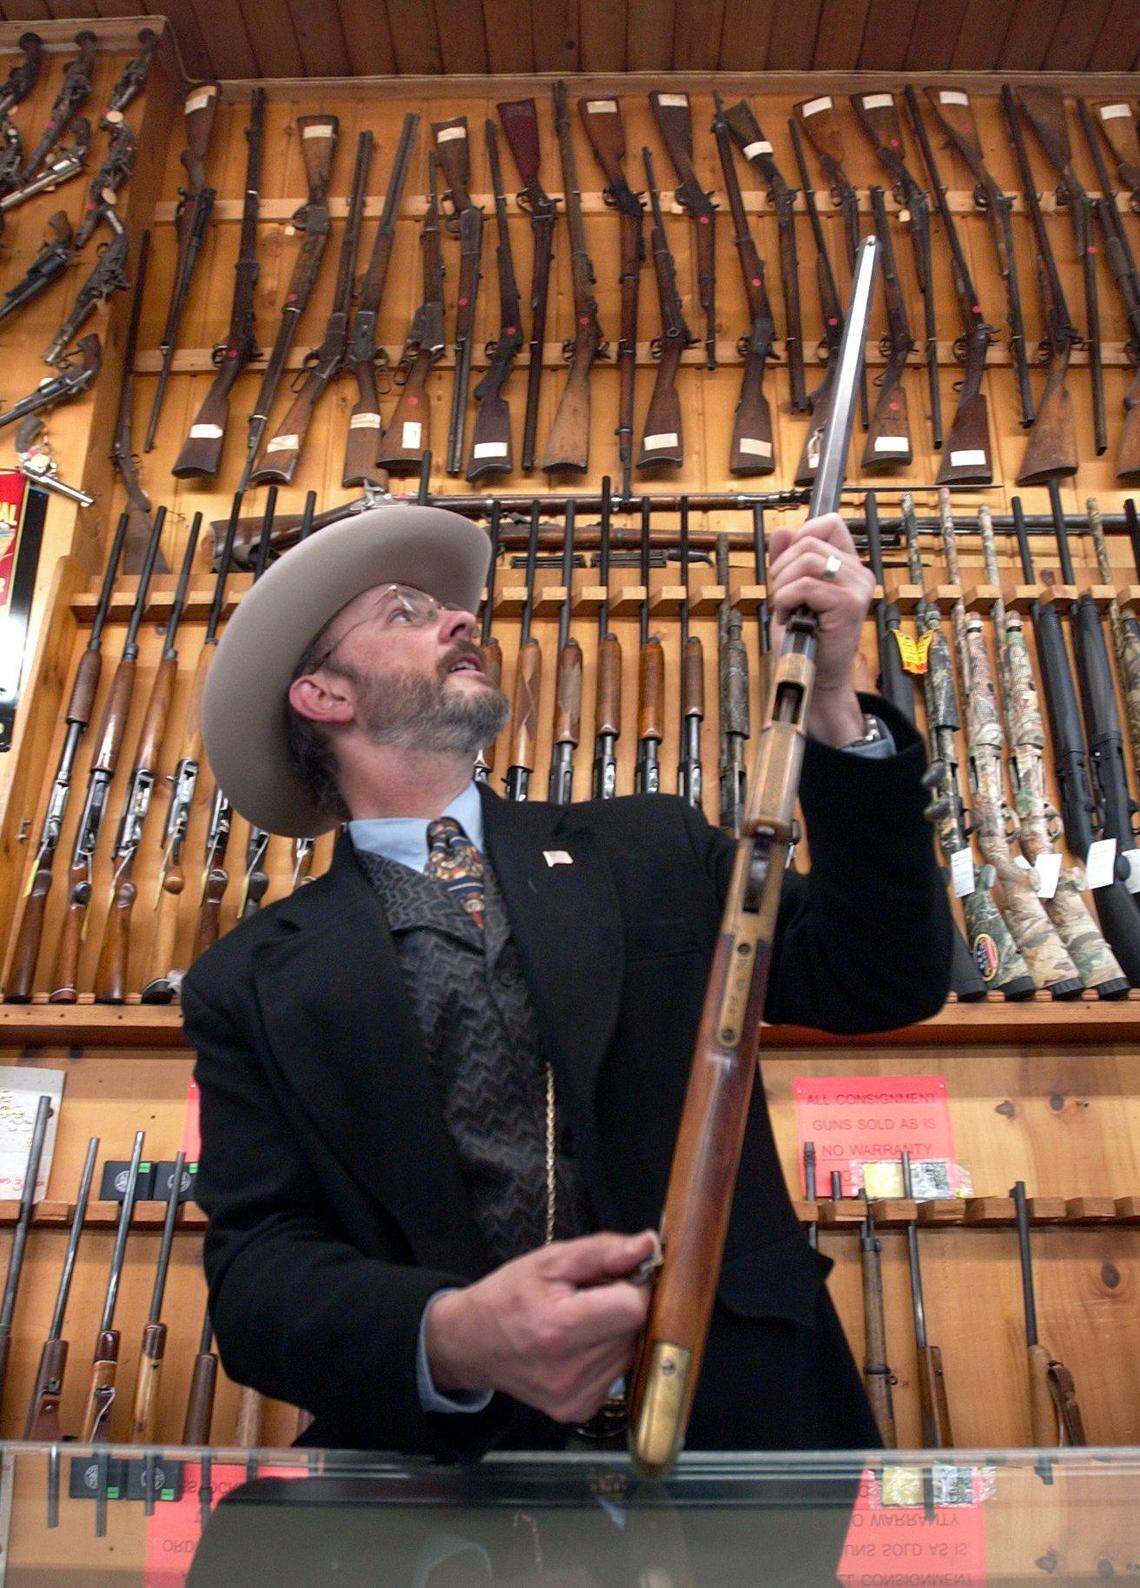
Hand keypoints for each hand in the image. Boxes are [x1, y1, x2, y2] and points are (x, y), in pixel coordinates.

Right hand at [425, 1230, 655, 1423]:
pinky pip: (617, 1374)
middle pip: (635, 1330)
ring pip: (630, 1352)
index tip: (614, 1276)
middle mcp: (569, 1372)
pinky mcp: (579, 1411)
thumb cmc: (509, 1296)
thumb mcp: (549, 1260)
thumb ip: (602, 1251)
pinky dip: (607, 1355)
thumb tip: (648, 1246)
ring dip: (616, 1332)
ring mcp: (575, 1397)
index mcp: (559, 1328)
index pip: (633, 1308)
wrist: (472, 1344)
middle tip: (589, 1298)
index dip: (632, 1285)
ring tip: (581, 1321)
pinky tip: (579, 1346)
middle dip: (621, 1307)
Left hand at [768, 511, 874, 746]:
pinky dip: (786, 600)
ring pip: (807, 560)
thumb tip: (781, 531)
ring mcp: (857, 588)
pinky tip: (788, 618)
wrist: (815, 675)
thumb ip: (787, 560)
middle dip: (781, 567)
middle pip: (809, 541)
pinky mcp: (848, 605)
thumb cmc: (805, 637)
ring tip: (785, 607)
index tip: (788, 565)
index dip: (801, 535)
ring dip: (783, 584)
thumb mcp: (790, 591)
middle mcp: (858, 573)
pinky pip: (806, 586)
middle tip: (780, 596)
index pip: (830, 523)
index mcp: (848, 565)